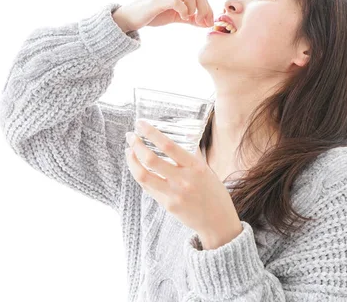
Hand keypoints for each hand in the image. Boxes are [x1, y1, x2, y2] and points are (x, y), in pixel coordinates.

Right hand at [112, 0, 214, 31]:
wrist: (130, 18)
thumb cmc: (152, 15)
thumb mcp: (175, 16)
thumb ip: (190, 18)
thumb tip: (206, 23)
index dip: (207, 7)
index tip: (209, 22)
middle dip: (204, 8)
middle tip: (203, 23)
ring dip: (195, 9)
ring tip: (190, 19)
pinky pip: (177, 1)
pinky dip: (184, 10)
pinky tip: (182, 18)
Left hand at [124, 120, 241, 246]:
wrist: (218, 222)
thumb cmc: (214, 193)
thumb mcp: (207, 170)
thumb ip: (191, 155)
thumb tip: (180, 136)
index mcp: (195, 167)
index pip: (168, 146)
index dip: (151, 133)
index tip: (140, 123)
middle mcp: (183, 180)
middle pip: (150, 160)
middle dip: (136, 145)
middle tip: (130, 136)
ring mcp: (173, 194)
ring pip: (143, 175)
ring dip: (132, 161)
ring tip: (129, 151)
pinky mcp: (167, 205)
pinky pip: (148, 187)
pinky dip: (140, 174)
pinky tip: (137, 167)